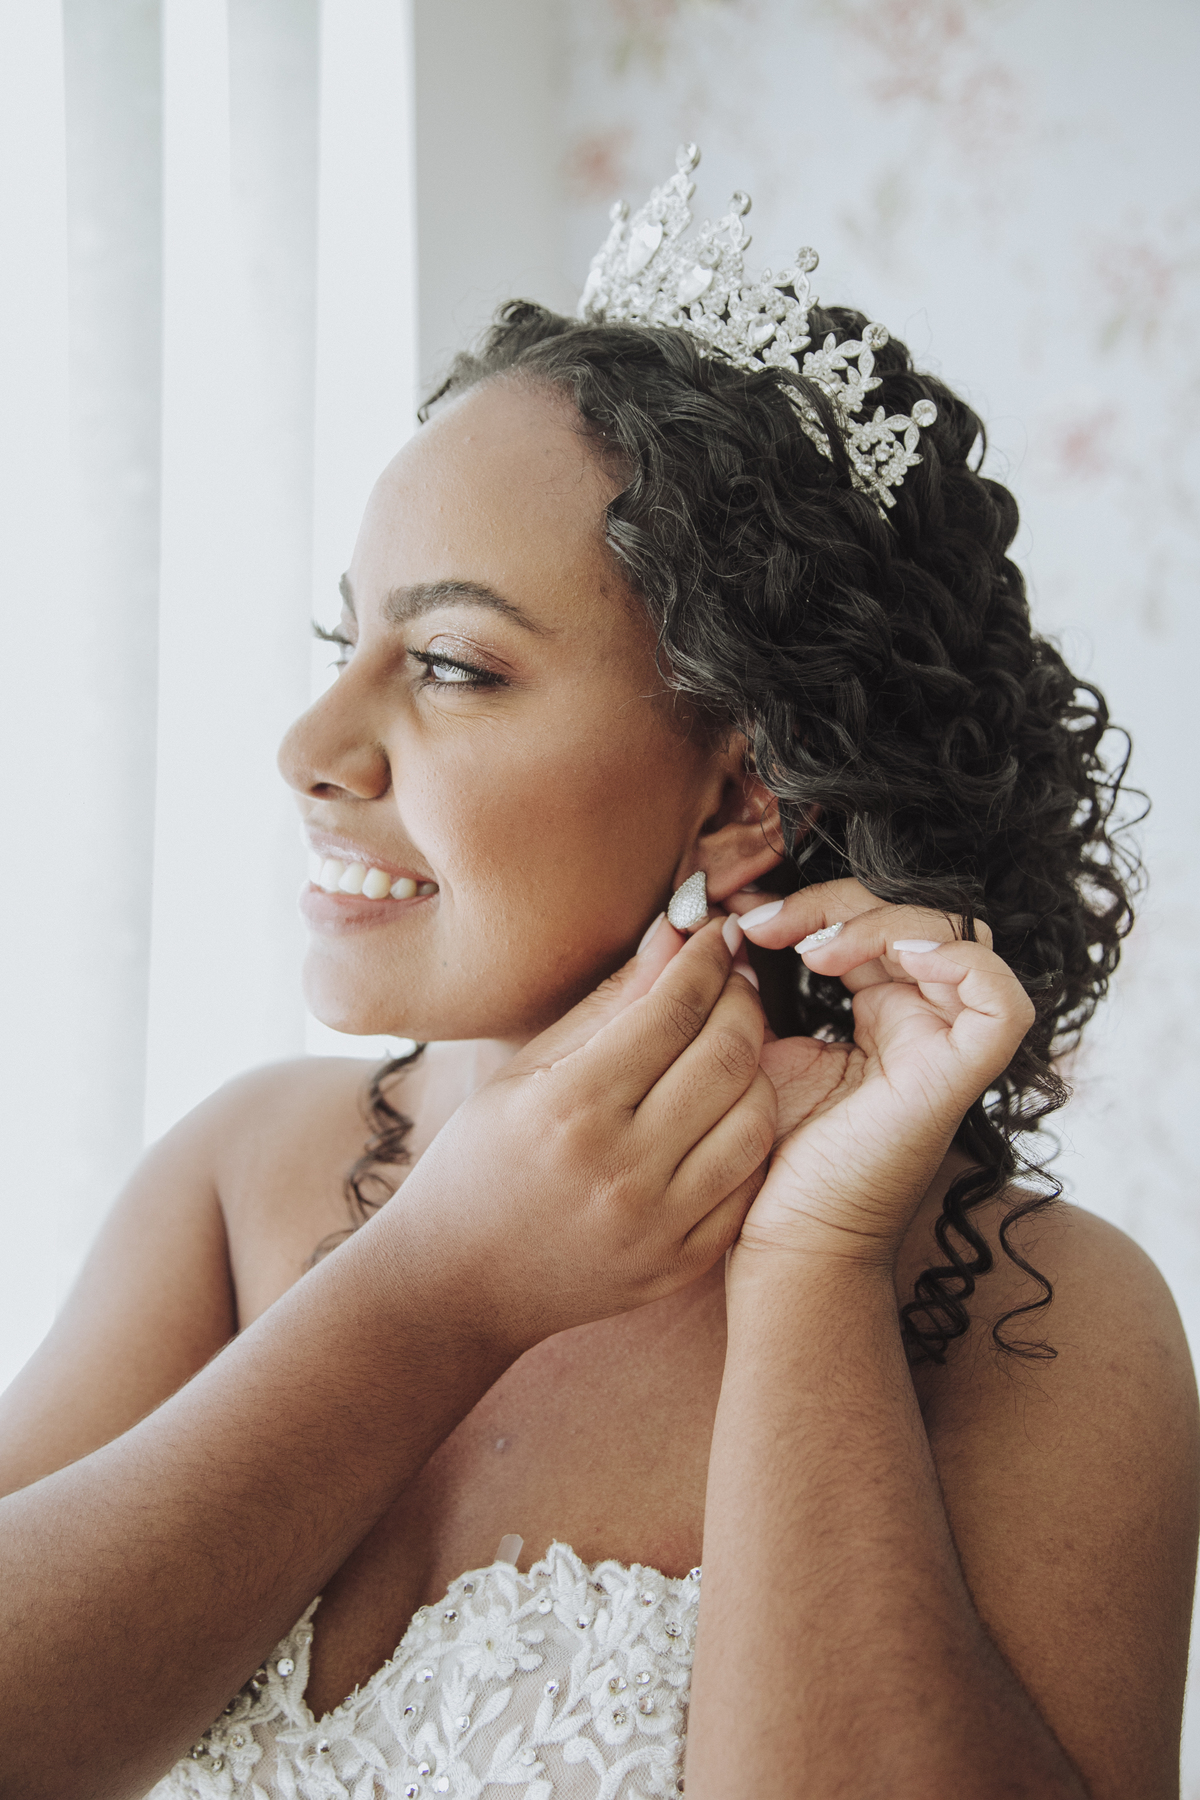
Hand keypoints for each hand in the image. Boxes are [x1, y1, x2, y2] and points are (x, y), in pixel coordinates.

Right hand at [390, 916, 775, 1353]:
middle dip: (742, 1000)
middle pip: (726, 1056)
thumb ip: (605, 1004)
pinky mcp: (683, 1262)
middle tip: (734, 979)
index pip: (672, 1010)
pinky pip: (750, 1181)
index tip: (717, 934)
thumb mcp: (523, 1071)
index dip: (706, 960)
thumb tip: (674, 935)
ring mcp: (658, 1224)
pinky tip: (726, 1107)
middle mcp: (622, 1167)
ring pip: (756, 1118)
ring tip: (731, 1043)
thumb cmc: (479, 1162)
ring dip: (757, 1067)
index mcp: (570, 1108)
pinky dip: (749, 1133)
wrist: (456, 1283)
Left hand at [730, 883, 1032, 1265]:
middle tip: (763, 923)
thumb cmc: (769, 1156)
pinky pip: (1000, 1002)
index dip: (814, 903)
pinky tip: (893, 961)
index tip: (741, 914)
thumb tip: (722, 918)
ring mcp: (946, 1046)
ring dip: (880, 924)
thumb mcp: (751, 1045)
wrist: (786, 1238)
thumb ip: (749, 982)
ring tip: (811, 949)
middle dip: (835, 904)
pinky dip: (957, 961)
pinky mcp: (961, 1077)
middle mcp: (922, 1021)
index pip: (870, 921)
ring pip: (955, 937)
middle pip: (911, 916)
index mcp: (879, 1011)